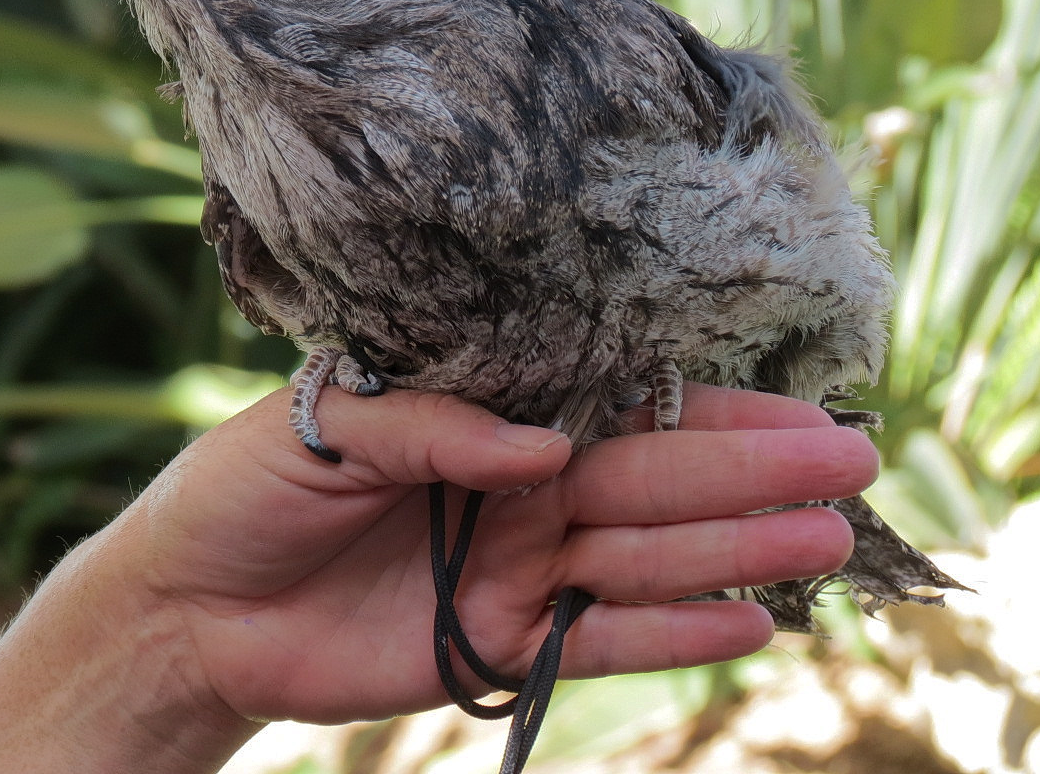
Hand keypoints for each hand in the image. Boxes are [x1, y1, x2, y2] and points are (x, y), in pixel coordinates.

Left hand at [133, 382, 874, 723]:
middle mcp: (520, 487)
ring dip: (735, 548)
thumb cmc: (245, 487)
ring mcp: (518, 566)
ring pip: (645, 553)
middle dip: (750, 469)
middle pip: (653, 476)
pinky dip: (674, 633)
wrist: (188, 605)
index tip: (790, 398)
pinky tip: (751, 622)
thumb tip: (543, 448)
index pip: (611, 402)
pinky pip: (602, 637)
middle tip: (851, 460)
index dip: (700, 404)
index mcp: (485, 416)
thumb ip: (432, 425)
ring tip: (826, 538)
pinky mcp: (501, 641)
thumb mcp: (321, 424)